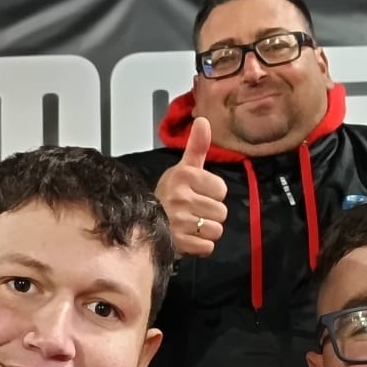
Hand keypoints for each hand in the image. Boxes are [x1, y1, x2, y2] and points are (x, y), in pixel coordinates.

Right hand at [155, 116, 229, 256]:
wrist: (144, 224)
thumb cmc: (170, 195)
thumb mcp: (183, 169)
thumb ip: (197, 146)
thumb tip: (203, 119)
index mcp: (184, 175)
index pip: (222, 190)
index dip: (213, 195)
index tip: (196, 195)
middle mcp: (181, 196)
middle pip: (221, 212)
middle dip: (210, 215)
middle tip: (192, 213)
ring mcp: (179, 221)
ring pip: (216, 230)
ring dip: (206, 232)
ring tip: (190, 226)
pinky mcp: (179, 243)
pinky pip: (207, 248)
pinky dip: (200, 247)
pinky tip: (188, 239)